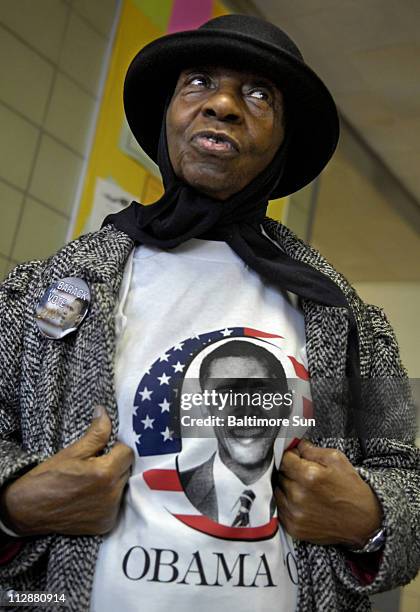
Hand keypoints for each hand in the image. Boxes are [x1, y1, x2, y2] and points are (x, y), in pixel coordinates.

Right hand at [0, 406, 133, 536]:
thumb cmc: (48, 477)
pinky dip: (107, 499)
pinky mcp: (105, 525)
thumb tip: (105, 412)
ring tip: (91, 481)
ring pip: (122, 487)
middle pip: (127, 470)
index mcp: (105, 473)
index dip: (115, 448)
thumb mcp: (72, 451)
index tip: (102, 450)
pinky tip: (90, 496)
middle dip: (115, 464)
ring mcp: (109, 512)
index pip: (127, 452)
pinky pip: (115, 505)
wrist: (28, 510)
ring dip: (113, 482)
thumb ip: (96, 433)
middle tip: (94, 464)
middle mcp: (112, 495)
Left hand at [275, 439, 381, 546]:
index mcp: (308, 475)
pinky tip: (301, 502)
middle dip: (289, 471)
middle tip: (304, 474)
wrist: (363, 521)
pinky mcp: (293, 527)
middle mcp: (298, 495)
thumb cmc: (350, 488)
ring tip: (303, 488)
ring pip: (277, 491)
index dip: (290, 456)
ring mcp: (294, 513)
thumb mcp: (336, 459)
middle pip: (280, 474)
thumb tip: (294, 444)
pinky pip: (279, 509)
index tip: (296, 457)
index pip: (284, 458)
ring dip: (286, 487)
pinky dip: (287, 503)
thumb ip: (311, 449)